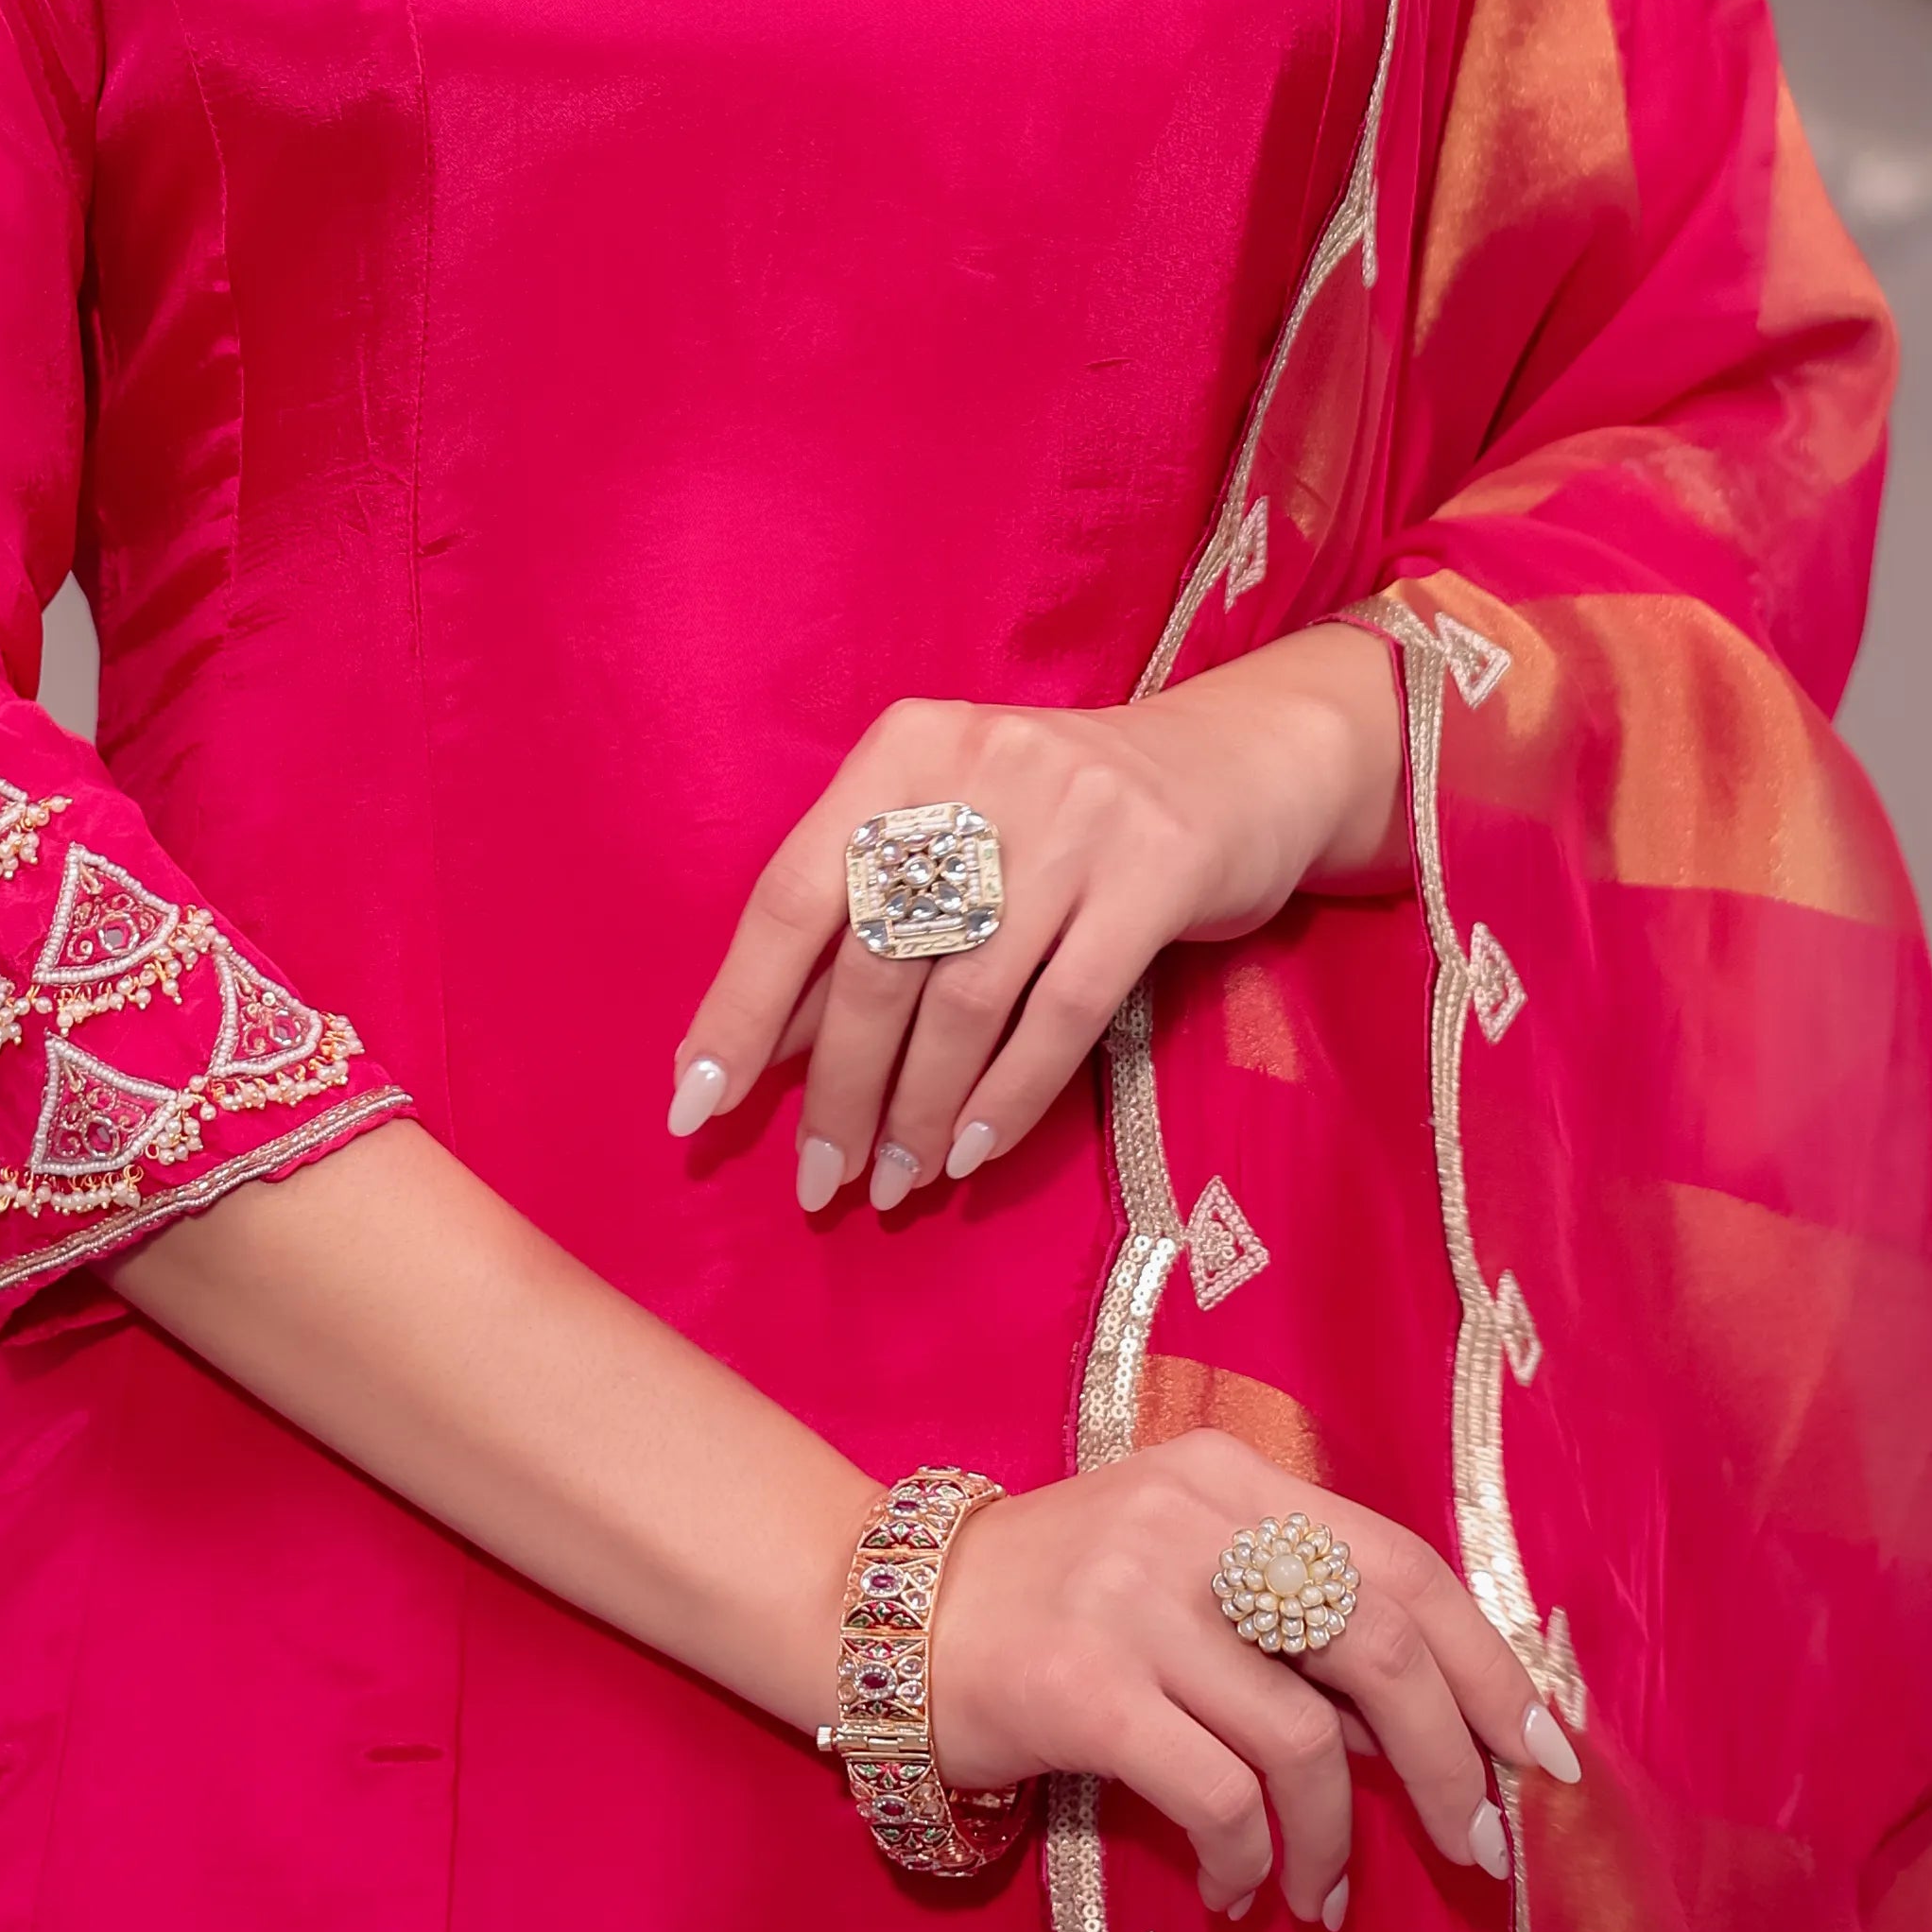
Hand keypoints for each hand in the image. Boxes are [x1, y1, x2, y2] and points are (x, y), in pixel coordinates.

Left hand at [668, 627, 1406, 1212]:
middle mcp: (980, 766)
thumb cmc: (1059, 818)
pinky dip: (1007, 1099)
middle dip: (836, 1088)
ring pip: (966, 998)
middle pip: (878, 960)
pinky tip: (969, 1155)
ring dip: (916, 1111)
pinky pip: (1062, 1015)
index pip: (794, 892)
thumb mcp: (953, 838)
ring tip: (889, 1184)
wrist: (1237, 764)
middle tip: (816, 1180)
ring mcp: (1074, 815)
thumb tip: (769, 1048)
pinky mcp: (1157, 870)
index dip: (739, 1009)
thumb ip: (864, 923)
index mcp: (905, 747)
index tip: (694, 1109)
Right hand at [920, 1429, 1574, 1925]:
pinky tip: (1243, 1889)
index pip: (1400, 1561)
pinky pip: (1219, 1794)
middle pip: (1377, 1639)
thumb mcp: (1183, 1567)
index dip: (1489, 1662)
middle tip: (1476, 1849)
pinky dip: (1252, 1859)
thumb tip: (1434, 1720)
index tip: (1544, 1753)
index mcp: (1229, 1475)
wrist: (891, 1614)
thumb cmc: (1059, 1600)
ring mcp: (1133, 1595)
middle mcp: (1189, 1517)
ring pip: (1303, 1738)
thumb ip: (1292, 1613)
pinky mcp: (1083, 1682)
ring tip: (1320, 1896)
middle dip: (1449, 1761)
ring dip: (1333, 1844)